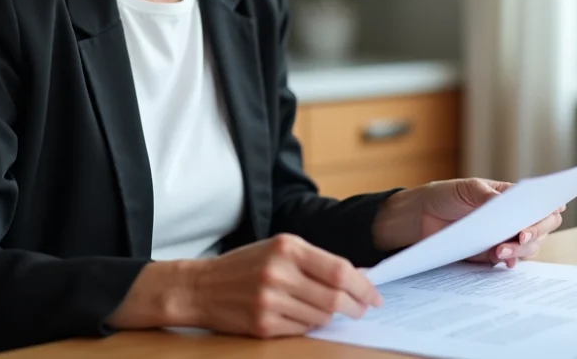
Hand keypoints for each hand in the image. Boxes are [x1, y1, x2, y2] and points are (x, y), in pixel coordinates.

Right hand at [185, 234, 382, 337]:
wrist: (201, 287)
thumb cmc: (245, 265)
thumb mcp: (279, 249)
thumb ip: (315, 261)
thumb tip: (355, 278)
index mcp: (287, 247)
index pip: (338, 270)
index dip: (363, 286)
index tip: (375, 296)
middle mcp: (279, 273)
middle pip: (334, 297)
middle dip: (356, 306)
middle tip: (362, 309)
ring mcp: (270, 301)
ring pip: (320, 316)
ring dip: (331, 317)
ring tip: (328, 311)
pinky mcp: (263, 325)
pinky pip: (301, 330)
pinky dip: (310, 326)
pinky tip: (304, 317)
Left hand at [375, 179, 564, 267]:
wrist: (421, 217)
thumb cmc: (446, 195)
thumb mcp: (467, 189)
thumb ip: (488, 197)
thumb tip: (508, 204)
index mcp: (510, 197)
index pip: (540, 203)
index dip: (549, 209)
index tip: (549, 213)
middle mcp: (512, 218)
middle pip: (541, 228)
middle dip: (536, 232)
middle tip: (522, 235)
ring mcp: (504, 236)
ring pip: (528, 247)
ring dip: (521, 249)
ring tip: (502, 249)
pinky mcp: (491, 254)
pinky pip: (508, 260)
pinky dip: (510, 261)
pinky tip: (504, 260)